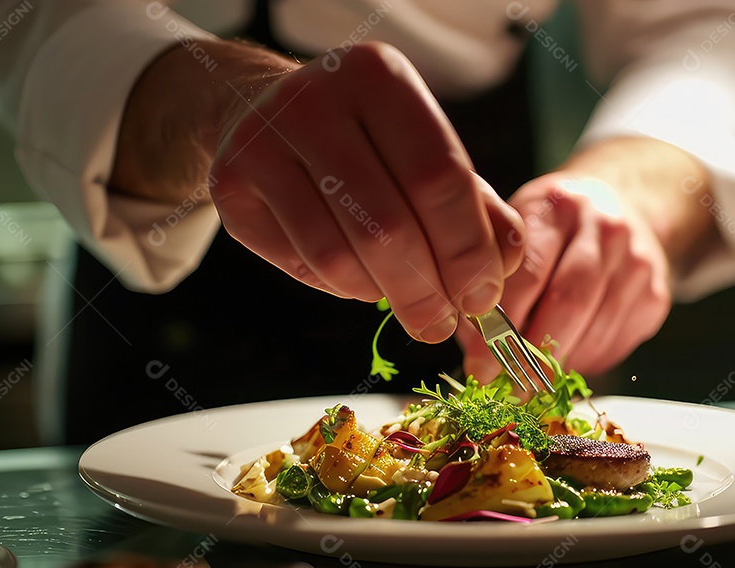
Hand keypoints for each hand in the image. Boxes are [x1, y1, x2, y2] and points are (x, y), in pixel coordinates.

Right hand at [209, 42, 522, 342]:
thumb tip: (504, 267)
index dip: (468, 250)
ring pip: (340, 255)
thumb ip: (475, 205)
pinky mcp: (229, 182)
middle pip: (388, 226)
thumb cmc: (363, 139)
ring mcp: (263, 139)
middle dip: (427, 290)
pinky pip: (302, 264)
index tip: (483, 297)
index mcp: (379, 76)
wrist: (262, 109)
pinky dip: (343, 288)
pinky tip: (360, 278)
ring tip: (407, 303)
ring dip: (384, 295)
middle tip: (442, 324)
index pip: (439, 178)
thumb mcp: (424, 150)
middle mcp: (316, 98)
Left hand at [457, 172, 671, 379]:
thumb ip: (492, 279)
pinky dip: (584, 362)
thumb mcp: (516, 231)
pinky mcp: (656, 295)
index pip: (528, 274)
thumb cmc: (551, 230)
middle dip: (532, 355)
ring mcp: (637, 261)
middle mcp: (604, 228)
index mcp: (558, 207)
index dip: (501, 326)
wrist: (619, 211)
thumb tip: (474, 346)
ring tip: (531, 380)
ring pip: (594, 331)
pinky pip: (615, 344)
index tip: (479, 363)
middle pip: (569, 304)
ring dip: (558, 366)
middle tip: (507, 387)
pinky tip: (565, 361)